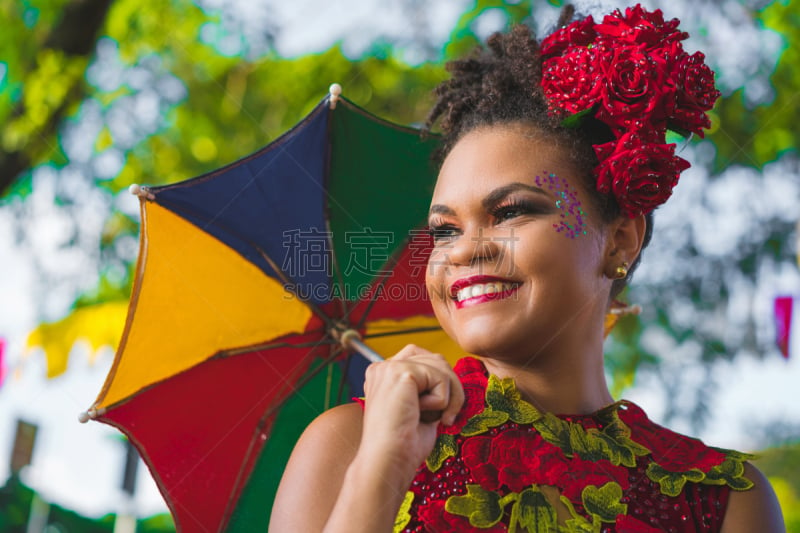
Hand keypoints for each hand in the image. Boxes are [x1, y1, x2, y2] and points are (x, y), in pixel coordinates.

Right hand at [356, 344, 464, 484]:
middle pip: (436, 359)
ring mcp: (389, 367)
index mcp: (384, 375)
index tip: (437, 413)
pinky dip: (442, 401)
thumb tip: (453, 379)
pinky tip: (422, 416)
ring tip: (438, 419)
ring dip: (450, 396)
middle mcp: (383, 367)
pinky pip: (440, 377)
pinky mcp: (400, 372)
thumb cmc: (404, 446)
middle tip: (447, 417)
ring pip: (441, 366)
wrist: (387, 462)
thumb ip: (429, 389)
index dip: (439, 382)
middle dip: (451, 388)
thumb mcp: (419, 409)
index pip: (423, 358)